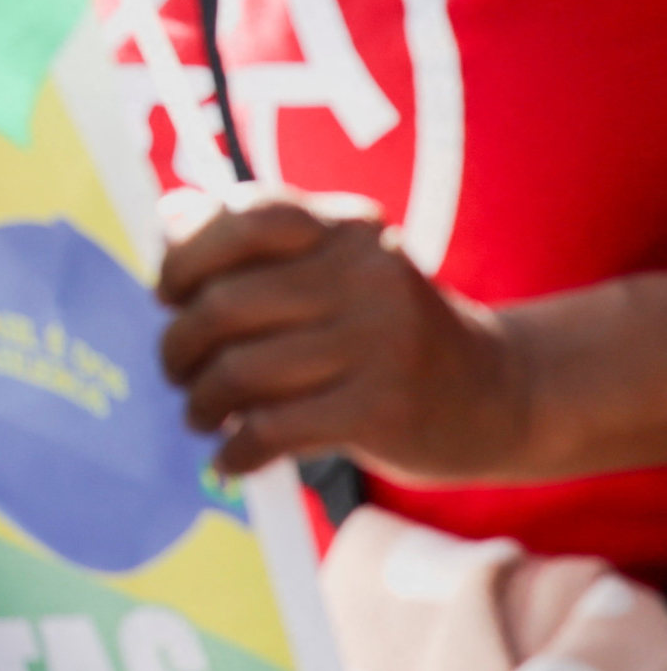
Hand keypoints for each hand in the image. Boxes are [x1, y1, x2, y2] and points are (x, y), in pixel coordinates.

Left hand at [156, 184, 520, 479]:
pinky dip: (237, 449)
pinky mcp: (384, 408)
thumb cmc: (390, 333)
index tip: (167, 295)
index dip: (185, 259)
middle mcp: (365, 274)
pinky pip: (274, 428)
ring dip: (202, 401)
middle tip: (175, 371)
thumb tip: (168, 213)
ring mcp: (380, 341)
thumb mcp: (338, 271)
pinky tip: (233, 457)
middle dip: (179, 344)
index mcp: (345, 228)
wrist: (503, 395)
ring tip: (200, 414)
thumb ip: (257, 244)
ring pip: (241, 371)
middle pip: (224, 304)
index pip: (243, 218)